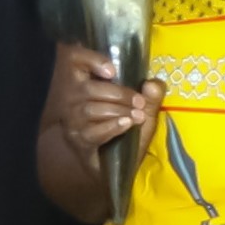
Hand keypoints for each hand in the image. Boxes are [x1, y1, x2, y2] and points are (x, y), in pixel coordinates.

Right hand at [41, 41, 160, 156]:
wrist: (115, 165)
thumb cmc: (127, 131)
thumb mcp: (143, 111)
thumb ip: (151, 97)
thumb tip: (152, 84)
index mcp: (85, 81)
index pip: (74, 59)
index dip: (90, 60)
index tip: (113, 71)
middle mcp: (71, 99)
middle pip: (88, 89)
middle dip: (118, 94)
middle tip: (139, 102)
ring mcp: (72, 121)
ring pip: (90, 110)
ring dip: (117, 111)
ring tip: (136, 116)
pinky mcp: (77, 140)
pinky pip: (91, 132)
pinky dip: (111, 127)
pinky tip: (125, 124)